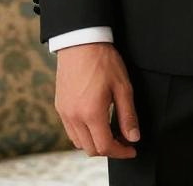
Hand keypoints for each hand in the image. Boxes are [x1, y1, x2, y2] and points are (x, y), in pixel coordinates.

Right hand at [54, 41, 139, 158]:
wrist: (81, 41)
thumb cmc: (103, 60)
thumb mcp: (122, 86)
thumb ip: (128, 115)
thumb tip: (133, 138)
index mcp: (91, 113)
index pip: (105, 147)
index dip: (121, 152)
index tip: (131, 149)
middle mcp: (74, 117)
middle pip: (91, 149)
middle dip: (109, 149)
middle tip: (122, 140)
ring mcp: (64, 112)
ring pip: (79, 142)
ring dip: (94, 143)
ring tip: (109, 131)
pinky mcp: (59, 105)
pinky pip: (70, 130)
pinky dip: (83, 134)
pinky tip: (94, 122)